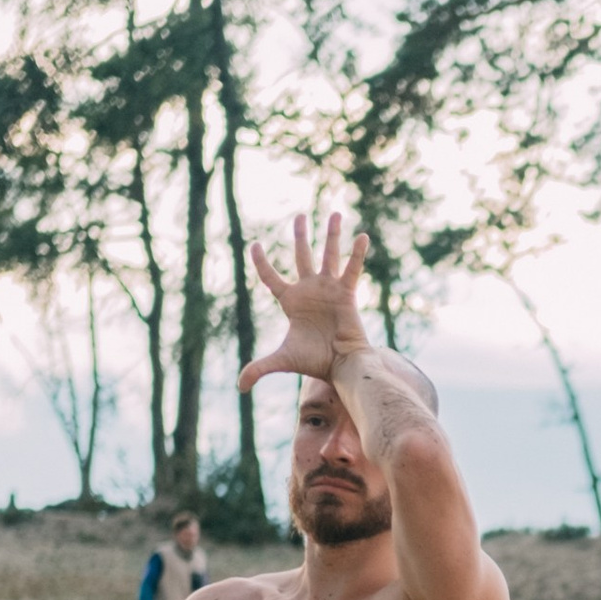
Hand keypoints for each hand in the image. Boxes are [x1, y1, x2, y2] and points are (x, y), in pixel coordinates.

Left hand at [242, 211, 370, 393]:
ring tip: (335, 213)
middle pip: (301, 256)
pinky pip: (351, 269)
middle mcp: (310, 290)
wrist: (340, 366)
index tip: (255, 244)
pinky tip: (361, 236)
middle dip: (300, 236)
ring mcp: (328, 289)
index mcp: (291, 302)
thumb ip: (259, 368)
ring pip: (328, 255)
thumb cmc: (314, 362)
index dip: (261, 262)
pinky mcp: (346, 293)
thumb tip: (239, 387)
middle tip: (299, 216)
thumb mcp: (282, 360)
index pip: (271, 277)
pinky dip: (356, 253)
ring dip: (331, 235)